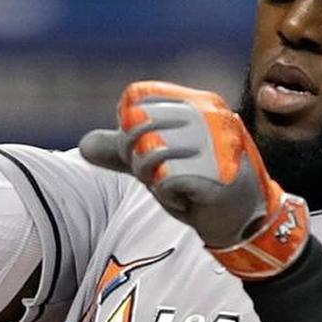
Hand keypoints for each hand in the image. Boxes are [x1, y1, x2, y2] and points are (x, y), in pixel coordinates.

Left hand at [80, 81, 309, 279]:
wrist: (239, 220)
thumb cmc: (199, 185)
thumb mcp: (157, 162)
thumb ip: (123, 151)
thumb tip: (83, 145)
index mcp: (197, 101)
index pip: (137, 105)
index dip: (131, 134)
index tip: (151, 154)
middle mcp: (209, 114)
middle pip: (140, 129)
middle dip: (141, 161)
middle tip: (165, 176)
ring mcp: (215, 139)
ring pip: (151, 155)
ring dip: (156, 181)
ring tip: (178, 187)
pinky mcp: (216, 169)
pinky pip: (166, 180)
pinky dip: (170, 196)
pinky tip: (190, 198)